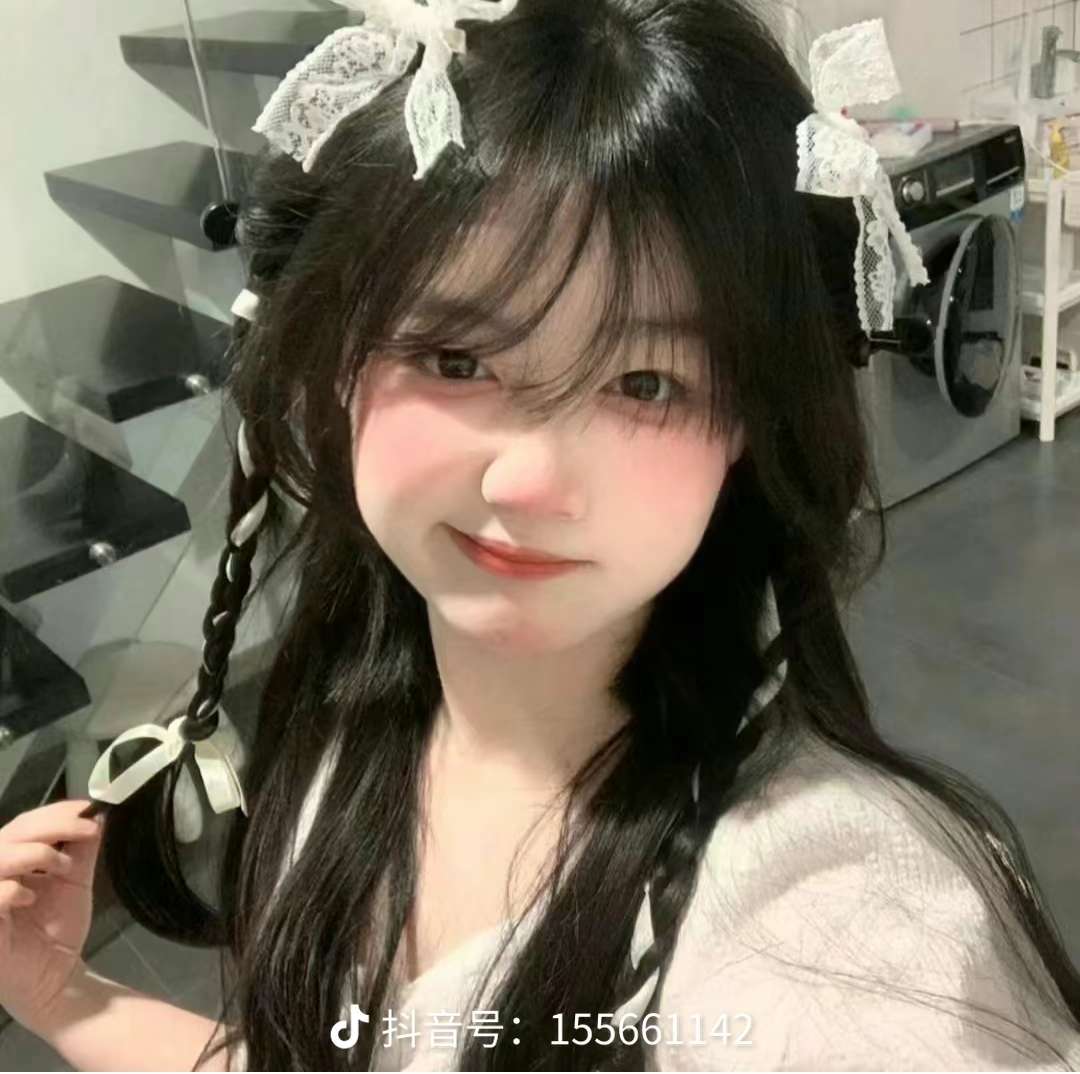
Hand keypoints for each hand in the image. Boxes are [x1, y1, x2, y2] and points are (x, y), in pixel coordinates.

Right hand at [0, 799, 102, 1030]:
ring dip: (34, 853)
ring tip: (62, 866)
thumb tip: (97, 814)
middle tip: (87, 831)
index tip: (87, 809)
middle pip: (9, 834)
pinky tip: (31, 896)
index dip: (53, 812)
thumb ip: (82, 849)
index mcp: (11, 863)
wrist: (57, 978)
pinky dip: (11, 890)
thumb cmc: (58, 931)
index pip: (22, 825)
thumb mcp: (75, 881)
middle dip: (52, 826)